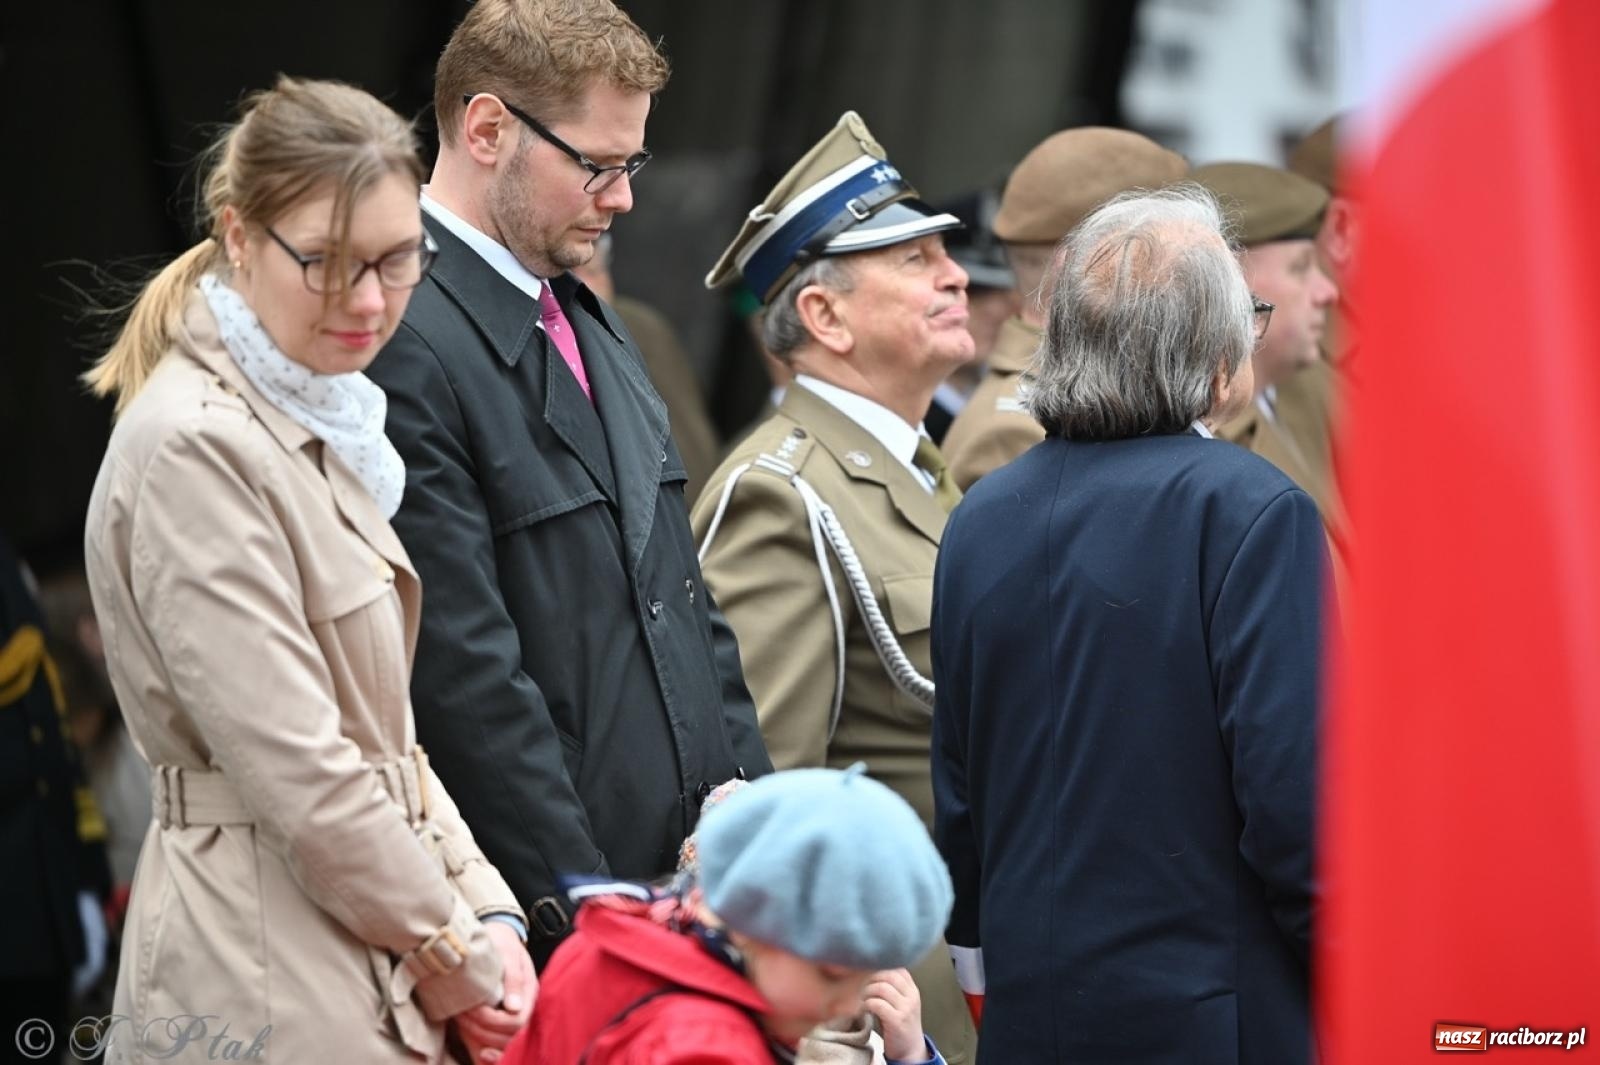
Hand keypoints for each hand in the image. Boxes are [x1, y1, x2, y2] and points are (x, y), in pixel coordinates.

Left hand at [453, 921, 536, 1063]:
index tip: (470, 1010)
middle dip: (482, 1030)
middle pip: (509, 1036)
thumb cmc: (502, 942)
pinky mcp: (504, 1017)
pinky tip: (479, 1052)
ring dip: (481, 1039)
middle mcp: (525, 1007)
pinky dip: (490, 1051)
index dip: (491, 1021)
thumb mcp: (508, 953)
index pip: (516, 1021)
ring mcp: (516, 1013)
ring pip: (505, 1043)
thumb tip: (514, 1007)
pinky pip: (501, 1041)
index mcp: (529, 992)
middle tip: (461, 1016)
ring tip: (462, 1025)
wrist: (499, 935)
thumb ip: (513, 978)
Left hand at [862, 968, 925, 1062]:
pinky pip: (877, 1004)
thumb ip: (891, 986)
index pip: (895, 967)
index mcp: (912, 988)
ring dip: (866, 991)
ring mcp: (906, 1008)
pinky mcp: (897, 1021)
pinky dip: (865, 1004)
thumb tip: (867, 969)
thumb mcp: (901, 1001)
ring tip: (860, 998)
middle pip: (887, 974)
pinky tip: (863, 1009)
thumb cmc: (899, 1023)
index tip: (866, 974)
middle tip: (859, 986)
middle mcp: (911, 996)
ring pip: (881, 987)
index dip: (878, 967)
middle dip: (869, 978)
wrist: (910, 1050)